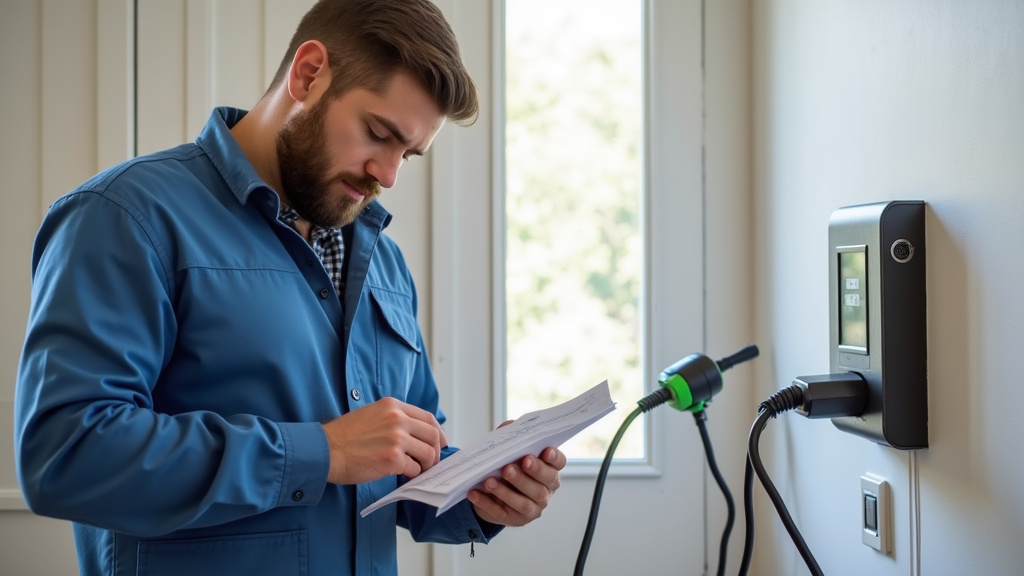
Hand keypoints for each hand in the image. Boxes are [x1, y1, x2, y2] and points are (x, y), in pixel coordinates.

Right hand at [322, 397, 447, 484]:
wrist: (325, 450)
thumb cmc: (345, 436)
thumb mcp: (371, 414)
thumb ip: (393, 418)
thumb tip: (415, 433)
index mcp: (393, 406)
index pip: (427, 417)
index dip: (438, 432)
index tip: (440, 443)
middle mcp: (397, 419)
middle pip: (432, 435)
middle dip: (435, 451)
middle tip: (431, 461)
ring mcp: (396, 439)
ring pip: (427, 453)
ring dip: (425, 465)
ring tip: (417, 470)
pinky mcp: (392, 459)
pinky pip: (414, 469)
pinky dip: (412, 474)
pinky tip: (403, 475)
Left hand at [467, 445, 566, 526]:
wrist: (493, 492)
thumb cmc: (506, 465)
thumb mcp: (509, 449)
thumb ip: (512, 436)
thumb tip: (510, 426)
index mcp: (549, 470)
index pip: (558, 464)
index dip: (554, 458)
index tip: (545, 450)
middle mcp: (545, 491)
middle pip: (542, 486)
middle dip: (528, 475)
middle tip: (511, 467)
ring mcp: (532, 508)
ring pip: (523, 503)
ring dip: (505, 492)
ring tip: (489, 481)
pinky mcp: (515, 520)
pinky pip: (502, 513)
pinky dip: (487, 504)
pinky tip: (475, 493)